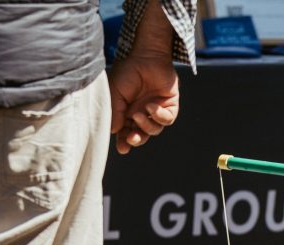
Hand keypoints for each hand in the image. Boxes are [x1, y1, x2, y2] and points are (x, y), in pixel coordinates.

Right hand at [107, 0, 179, 154]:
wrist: (146, 56)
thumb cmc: (127, 73)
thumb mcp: (115, 92)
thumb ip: (115, 112)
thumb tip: (113, 131)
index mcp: (126, 114)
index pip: (125, 133)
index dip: (124, 142)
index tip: (122, 149)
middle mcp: (141, 115)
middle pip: (141, 135)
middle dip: (136, 139)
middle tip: (131, 138)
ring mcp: (156, 111)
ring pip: (154, 130)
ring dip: (146, 125)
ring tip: (139, 113)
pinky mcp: (170, 106)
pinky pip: (167, 120)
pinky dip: (159, 116)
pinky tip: (151, 106)